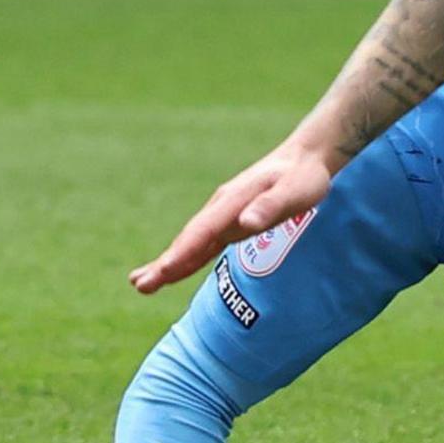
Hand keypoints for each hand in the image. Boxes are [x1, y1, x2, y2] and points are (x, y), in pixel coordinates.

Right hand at [133, 137, 332, 292]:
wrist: (304, 157)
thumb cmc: (303, 176)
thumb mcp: (295, 191)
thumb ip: (270, 206)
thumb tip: (247, 222)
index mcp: (233, 200)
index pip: (203, 231)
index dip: (183, 252)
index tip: (164, 270)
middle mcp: (221, 208)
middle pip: (189, 239)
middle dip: (165, 263)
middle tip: (140, 285)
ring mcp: (223, 215)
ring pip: (190, 243)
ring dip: (167, 262)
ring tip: (140, 282)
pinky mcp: (229, 222)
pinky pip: (202, 244)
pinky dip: (184, 258)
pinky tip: (171, 271)